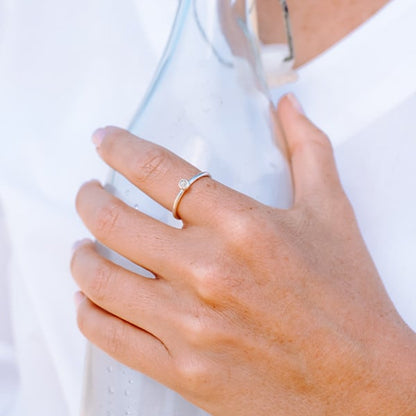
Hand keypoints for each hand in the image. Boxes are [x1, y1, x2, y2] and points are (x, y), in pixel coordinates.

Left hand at [71, 94, 415, 414]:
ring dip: (80, 256)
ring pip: (100, 281)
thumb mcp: (332, 214)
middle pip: (115, 222)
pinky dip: (87, 312)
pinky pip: (111, 336)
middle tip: (87, 194)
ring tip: (83, 245)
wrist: (363, 381)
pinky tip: (87, 299)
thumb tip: (289, 107)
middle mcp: (208, 272)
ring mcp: (190, 326)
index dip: (120, 149)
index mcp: (241, 226)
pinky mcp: (184, 371)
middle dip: (89, 199)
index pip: (158, 171)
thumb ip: (308, 151)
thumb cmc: (348, 298)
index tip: (104, 141)